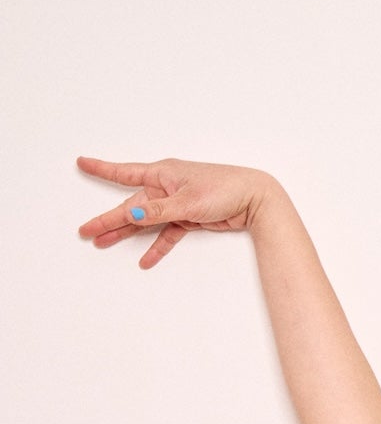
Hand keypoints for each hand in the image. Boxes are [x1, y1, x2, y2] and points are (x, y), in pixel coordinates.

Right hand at [76, 155, 274, 269]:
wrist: (255, 199)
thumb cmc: (225, 189)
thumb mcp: (188, 201)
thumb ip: (158, 210)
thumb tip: (132, 213)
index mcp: (163, 173)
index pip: (124, 172)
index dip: (101, 169)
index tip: (81, 162)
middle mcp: (167, 186)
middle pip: (131, 204)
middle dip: (109, 219)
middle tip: (86, 231)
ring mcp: (177, 202)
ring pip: (146, 220)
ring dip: (127, 233)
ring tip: (103, 244)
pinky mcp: (189, 217)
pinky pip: (168, 232)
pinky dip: (158, 245)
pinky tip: (146, 260)